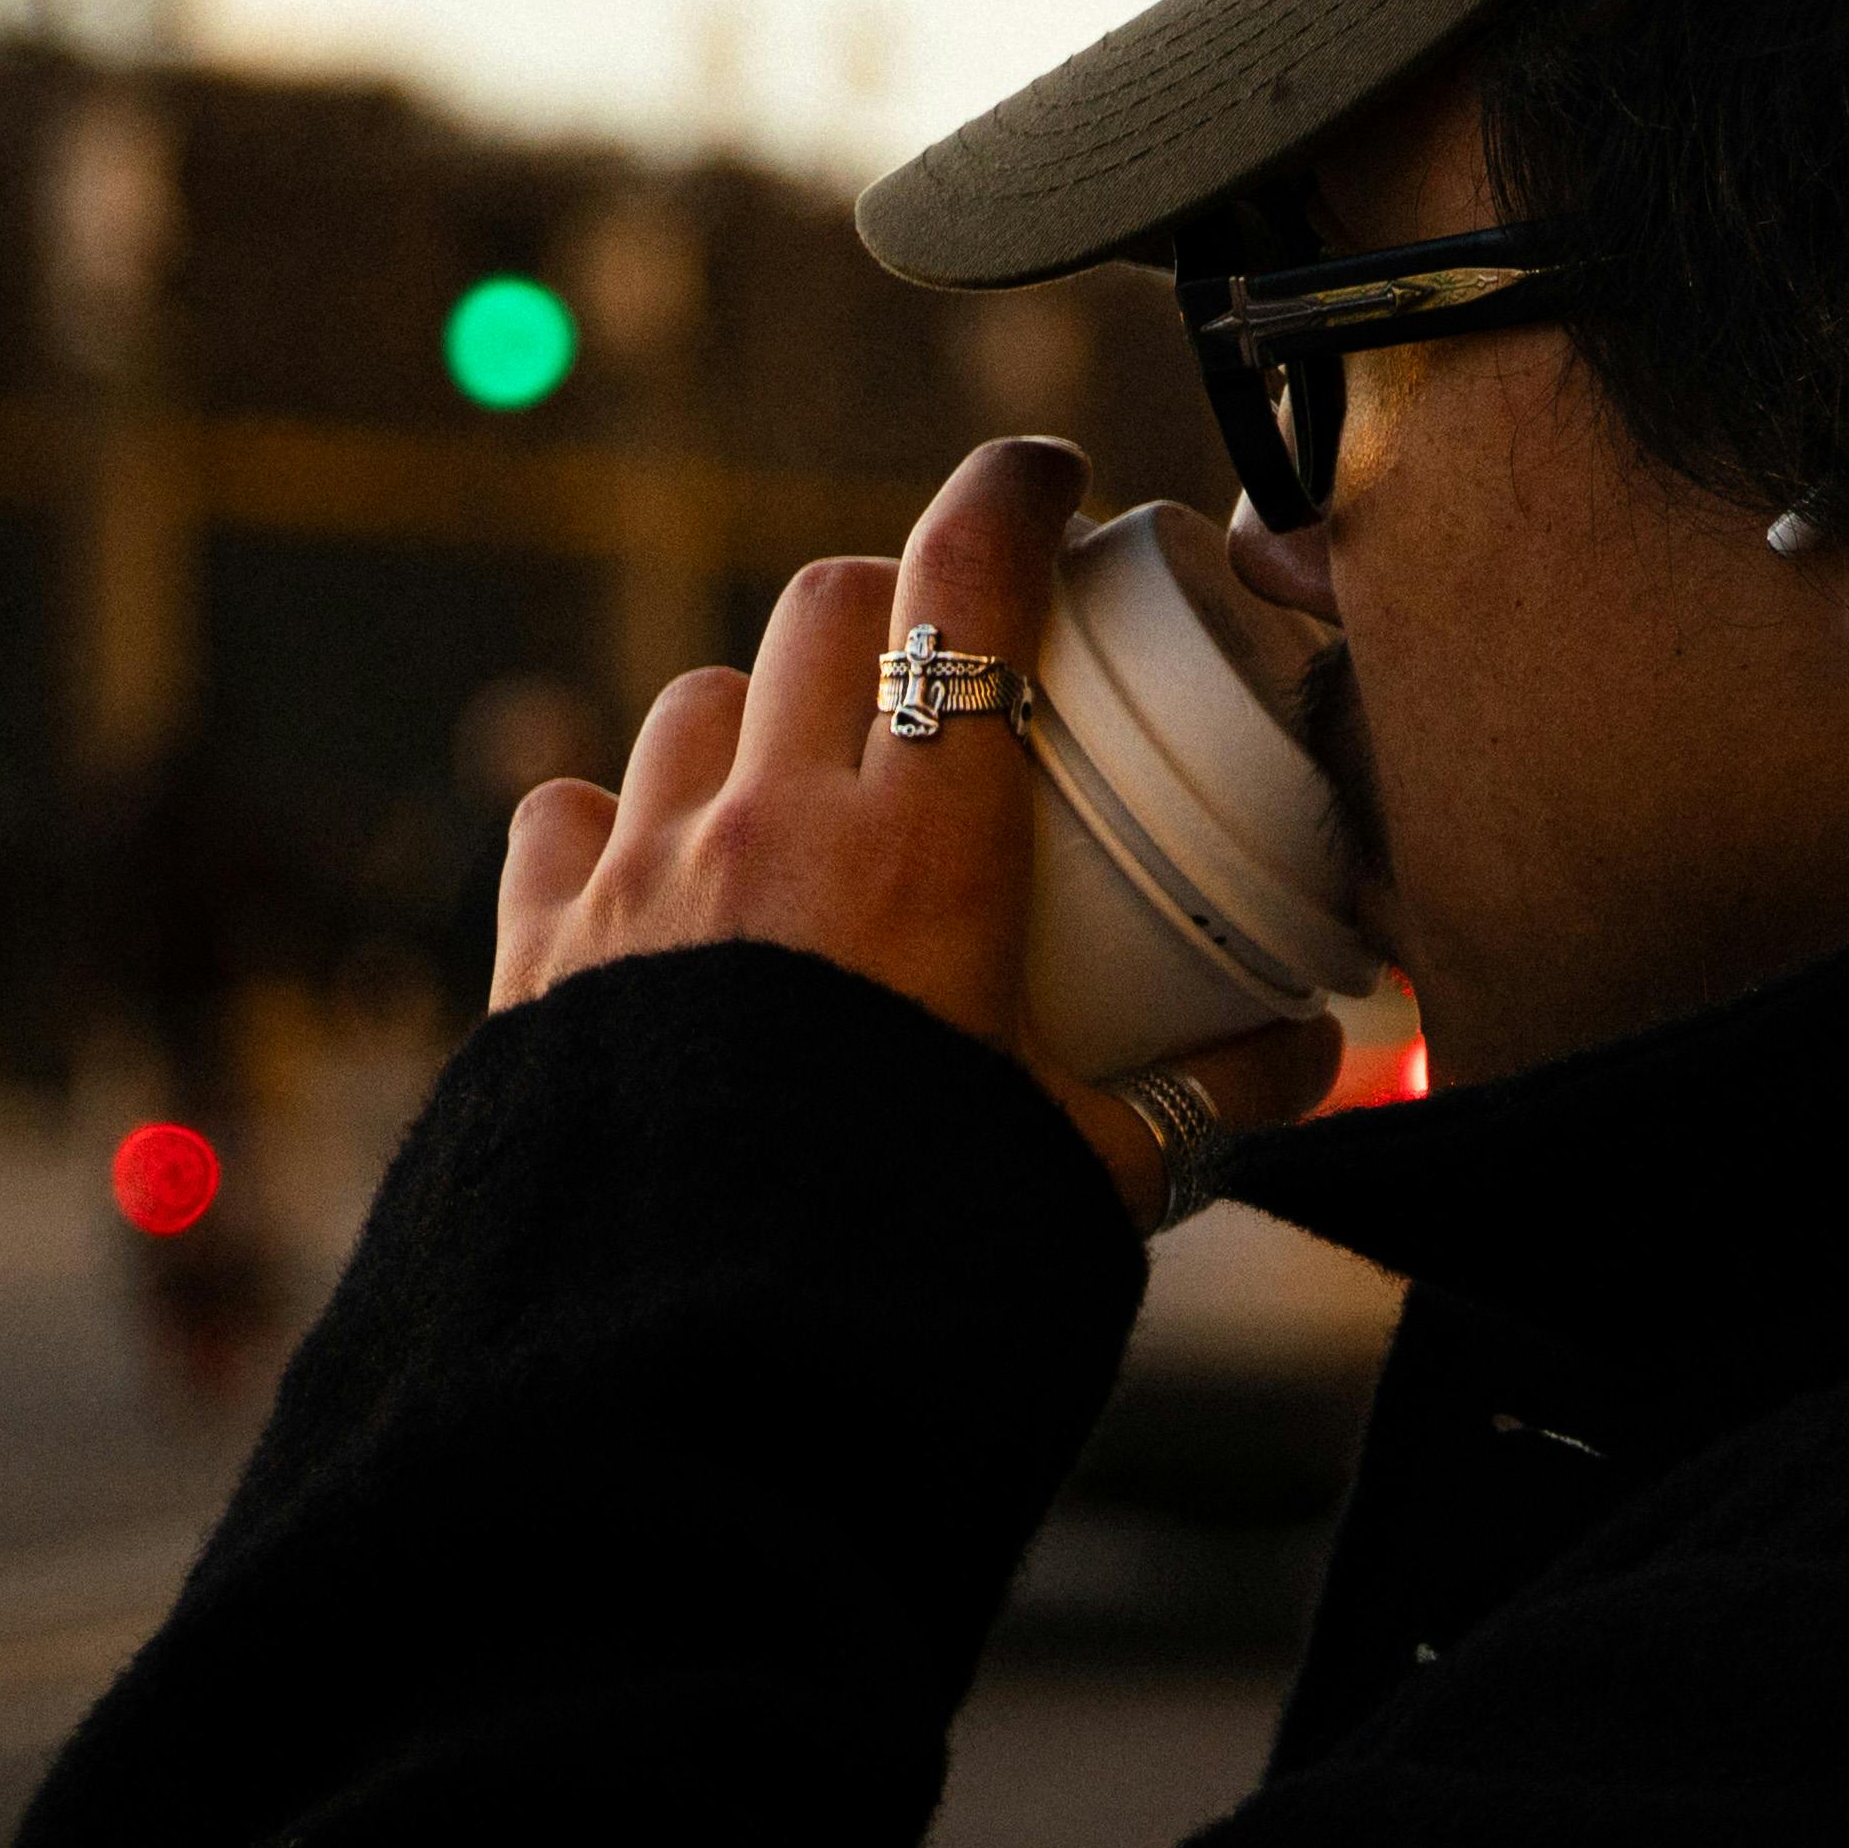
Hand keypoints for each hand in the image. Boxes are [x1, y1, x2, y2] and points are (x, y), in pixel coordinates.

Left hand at [494, 438, 1340, 1229]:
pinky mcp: (539, 960)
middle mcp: (768, 826)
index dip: (1010, 495)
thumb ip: (1205, 1094)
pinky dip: (613, 816)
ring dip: (759, 709)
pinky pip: (559, 819)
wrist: (678, 1367)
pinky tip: (654, 864)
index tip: (1046, 479)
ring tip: (811, 777)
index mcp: (921, 847)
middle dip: (893, 596)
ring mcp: (640, 883)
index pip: (964, 584)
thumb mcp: (1087, 1171)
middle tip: (948, 654)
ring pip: (693, 700)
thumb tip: (1309, 1050)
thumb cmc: (901, 1255)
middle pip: (822, 603)